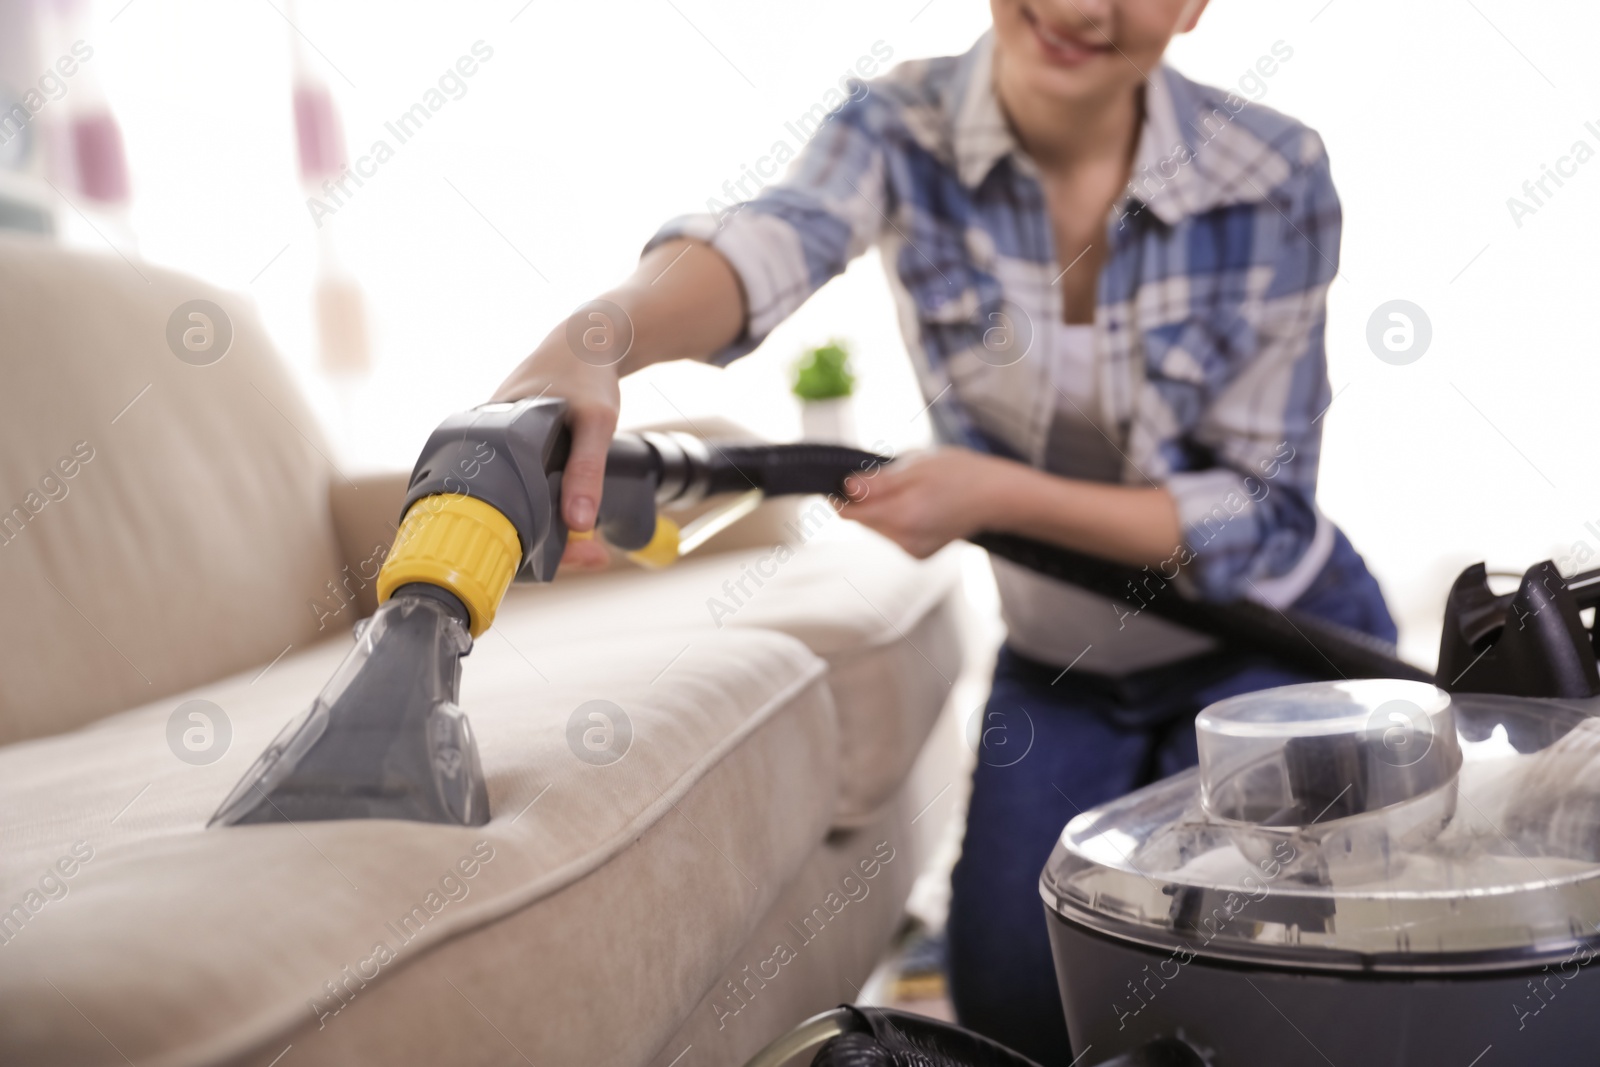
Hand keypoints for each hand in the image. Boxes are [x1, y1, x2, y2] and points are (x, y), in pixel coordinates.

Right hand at [492, 319, 625, 569]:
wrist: (585, 342)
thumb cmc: (586, 375)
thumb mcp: (597, 420)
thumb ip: (587, 470)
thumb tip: (579, 525)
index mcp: (487, 436)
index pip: (490, 507)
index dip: (522, 542)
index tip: (563, 563)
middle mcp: (483, 446)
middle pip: (502, 516)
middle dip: (545, 546)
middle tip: (594, 557)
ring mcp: (496, 451)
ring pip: (514, 508)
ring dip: (549, 534)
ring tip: (592, 550)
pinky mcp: (510, 455)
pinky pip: (522, 495)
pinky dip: (546, 515)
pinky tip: (574, 527)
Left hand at [835, 447, 1016, 558]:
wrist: (997, 497)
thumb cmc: (960, 474)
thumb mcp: (916, 466)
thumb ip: (879, 482)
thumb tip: (846, 488)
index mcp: (904, 517)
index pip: (852, 514)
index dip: (840, 497)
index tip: (837, 480)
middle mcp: (906, 541)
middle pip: (864, 521)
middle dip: (866, 500)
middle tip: (888, 476)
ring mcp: (913, 551)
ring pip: (878, 528)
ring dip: (881, 508)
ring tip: (910, 489)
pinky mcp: (920, 554)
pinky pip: (893, 534)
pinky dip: (896, 518)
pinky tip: (918, 505)